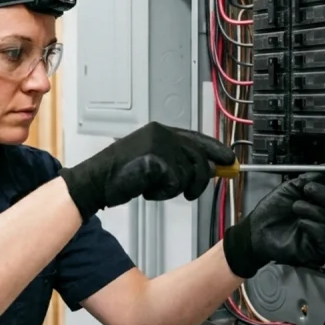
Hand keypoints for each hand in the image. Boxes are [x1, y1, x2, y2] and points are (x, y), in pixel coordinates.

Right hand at [58, 122, 234, 220]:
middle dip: (198, 181)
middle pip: (199, 158)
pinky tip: (146, 189)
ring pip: (189, 173)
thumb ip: (178, 162)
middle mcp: (163, 133)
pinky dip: (162, 193)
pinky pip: (175, 183)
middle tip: (190, 193)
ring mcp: (160, 144)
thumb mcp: (153, 164)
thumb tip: (207, 168)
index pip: (197, 138)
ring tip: (154, 188)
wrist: (95, 180)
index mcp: (161, 131)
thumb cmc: (119, 174)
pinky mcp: (156, 158)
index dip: (215, 150)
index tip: (229, 160)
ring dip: (175, 189)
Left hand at [222, 171, 324, 278]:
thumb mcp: (290, 188)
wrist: (257, 229)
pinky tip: (302, 223)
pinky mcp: (318, 247)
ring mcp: (323, 231)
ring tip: (296, 207)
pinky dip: (315, 227)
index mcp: (322, 200)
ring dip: (315, 210)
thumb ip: (310, 178)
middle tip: (308, 189)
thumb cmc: (273, 210)